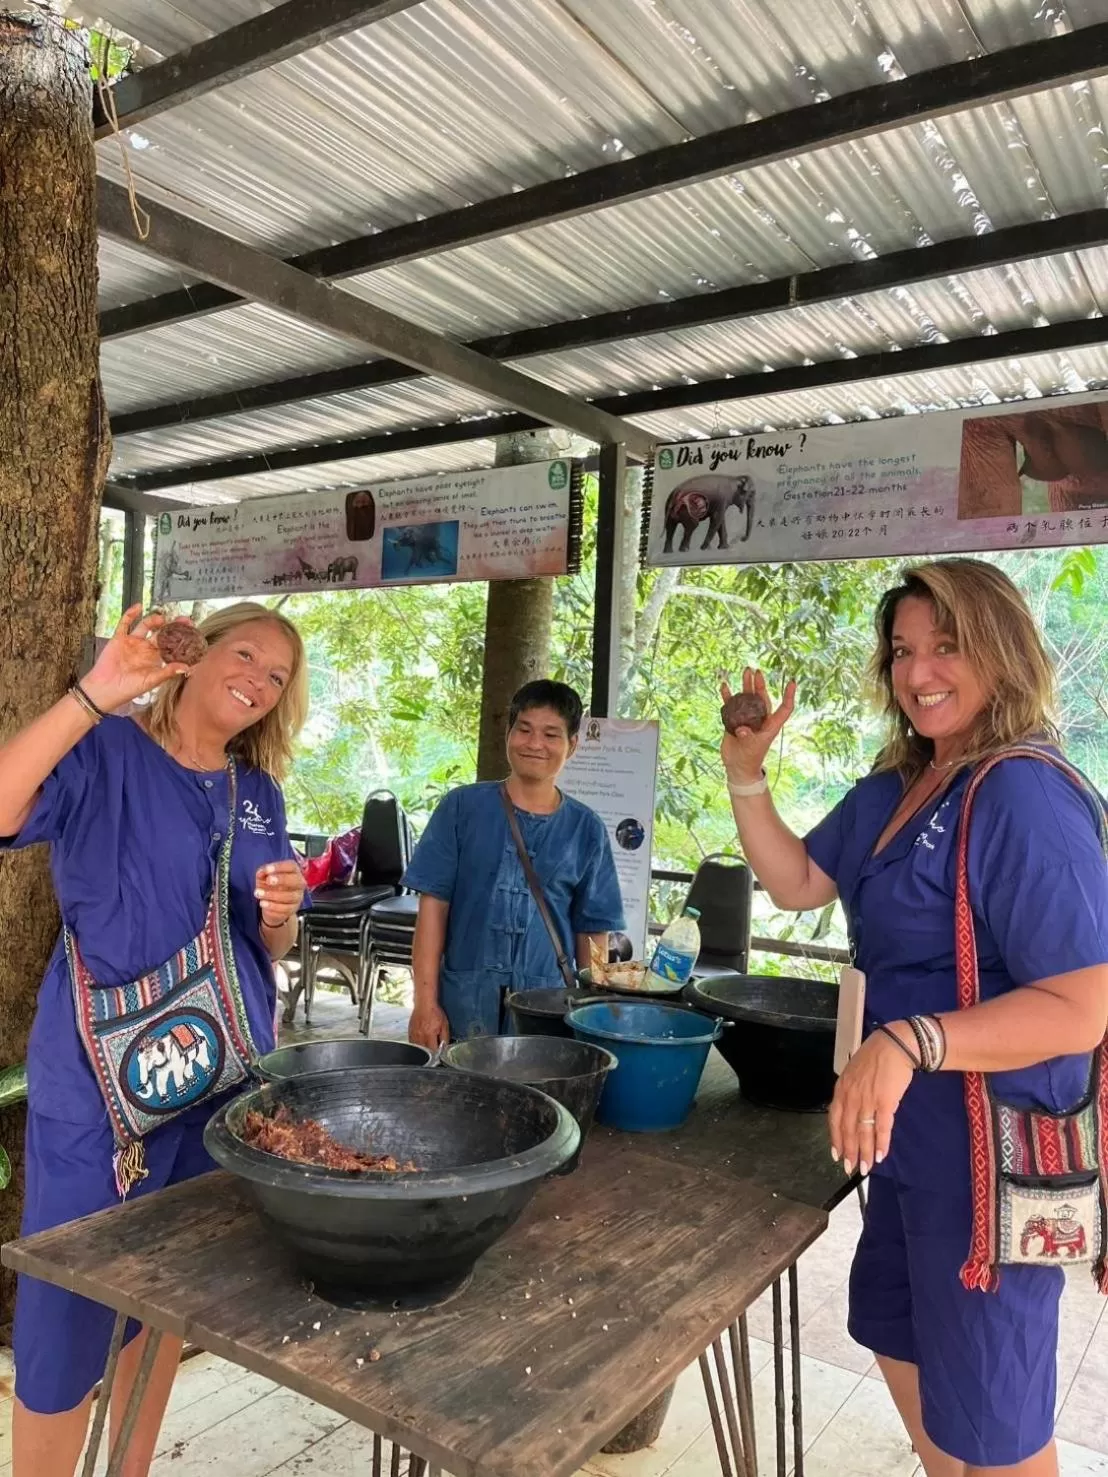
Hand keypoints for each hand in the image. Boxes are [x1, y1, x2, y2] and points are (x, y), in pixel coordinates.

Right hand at [81, 606, 191, 712]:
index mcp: (155, 658)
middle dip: (172, 626)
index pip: (171, 645)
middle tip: (184, 620)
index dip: (181, 638)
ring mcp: (133, 642)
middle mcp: (145, 648)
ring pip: (145, 625)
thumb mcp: (151, 680)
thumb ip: (168, 672)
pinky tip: (138, 607)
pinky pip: (125, 623)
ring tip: (161, 619)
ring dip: (154, 620)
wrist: (106, 688)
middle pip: (161, 632)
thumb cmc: (129, 688)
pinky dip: (130, 614)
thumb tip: (187, 668)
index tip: (192, 632)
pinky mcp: (119, 638)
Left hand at [255, 860, 305, 927]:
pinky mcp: (293, 909)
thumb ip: (263, 873)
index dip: (279, 867)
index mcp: (293, 871)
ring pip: (289, 896)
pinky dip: (272, 906)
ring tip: (258, 893)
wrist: (272, 904)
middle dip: (282, 879)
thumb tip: (261, 873)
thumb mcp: (264, 877)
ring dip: (272, 895)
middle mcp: (299, 883)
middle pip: (296, 880)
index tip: (267, 870)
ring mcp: (298, 897)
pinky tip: (262, 903)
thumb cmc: (270, 885)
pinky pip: (285, 909)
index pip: (291, 866)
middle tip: (268, 881)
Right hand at [409, 1001, 449, 1052]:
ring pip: (417, 1049)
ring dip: (423, 1051)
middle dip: (430, 1054)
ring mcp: (414, 1035)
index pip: (433, 1051)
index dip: (437, 1055)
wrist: (424, 1003)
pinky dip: (417, 1046)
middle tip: (434, 1053)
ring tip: (428, 1048)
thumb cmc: (434, 1012)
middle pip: (424, 1052)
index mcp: (429, 1035)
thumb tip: (445, 1047)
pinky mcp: (410, 1032)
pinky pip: (412, 1043)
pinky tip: (421, 1044)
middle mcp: (420, 1036)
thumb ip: (445, 1038)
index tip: (439, 1055)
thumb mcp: (444, 1025)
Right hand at [720, 669, 794, 783]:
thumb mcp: (751, 748)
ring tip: (745, 671)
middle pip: (762, 697)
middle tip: (756, 671)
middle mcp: (760, 719)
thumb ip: (747, 737)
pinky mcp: (735, 720)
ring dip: (745, 686)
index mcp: (770, 724)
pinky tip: (725, 687)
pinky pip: (731, 705)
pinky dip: (728, 696)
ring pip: (747, 698)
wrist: (737, 766)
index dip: (788, 696)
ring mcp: (747, 718)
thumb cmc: (750, 758)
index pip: (784, 708)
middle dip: (760, 684)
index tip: (791, 682)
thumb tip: (742, 729)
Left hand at [828, 1025, 914, 1176]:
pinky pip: (881, 1128)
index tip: (837, 1154)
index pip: (834, 1119)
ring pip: (863, 1132)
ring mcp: (867, 1100)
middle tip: (850, 1168)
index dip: (835, 1139)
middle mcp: (851, 1096)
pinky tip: (881, 1155)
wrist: (894, 1045)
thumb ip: (850, 1092)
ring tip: (866, 1168)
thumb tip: (851, 1111)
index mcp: (842, 1089)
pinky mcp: (885, 1102)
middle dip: (849, 1151)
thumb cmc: (875, 1057)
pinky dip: (881, 1143)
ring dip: (865, 1152)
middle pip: (848, 1130)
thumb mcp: (854, 1073)